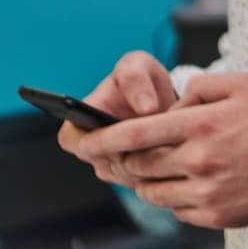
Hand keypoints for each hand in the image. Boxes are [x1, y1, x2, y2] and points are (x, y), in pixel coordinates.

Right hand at [57, 50, 176, 188]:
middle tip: (161, 138)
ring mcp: (111, 167)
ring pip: (126, 175)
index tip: (126, 131)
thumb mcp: (138, 66)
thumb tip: (146, 108)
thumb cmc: (144, 81)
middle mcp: (92, 149)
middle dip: (134, 152)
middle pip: (104, 162)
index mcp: (80, 121)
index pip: (72, 139)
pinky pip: (143, 181)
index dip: (96, 138)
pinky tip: (175, 156)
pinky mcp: (132, 177)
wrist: (165, 102)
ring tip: (172, 144)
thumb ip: (135, 78)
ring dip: (149, 163)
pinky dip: (160, 171)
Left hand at [75, 72, 247, 230]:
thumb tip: (173, 98)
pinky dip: (175, 198)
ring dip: (149, 179)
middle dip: (126, 159)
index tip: (86, 138)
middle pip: (137, 165)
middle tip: (132, 153)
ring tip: (166, 167)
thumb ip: (201, 85)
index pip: (135, 133)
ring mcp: (206, 192)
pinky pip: (176, 210)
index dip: (103, 137)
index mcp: (203, 124)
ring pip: (152, 191)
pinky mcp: (214, 216)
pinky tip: (193, 184)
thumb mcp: (243, 85)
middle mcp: (200, 160)